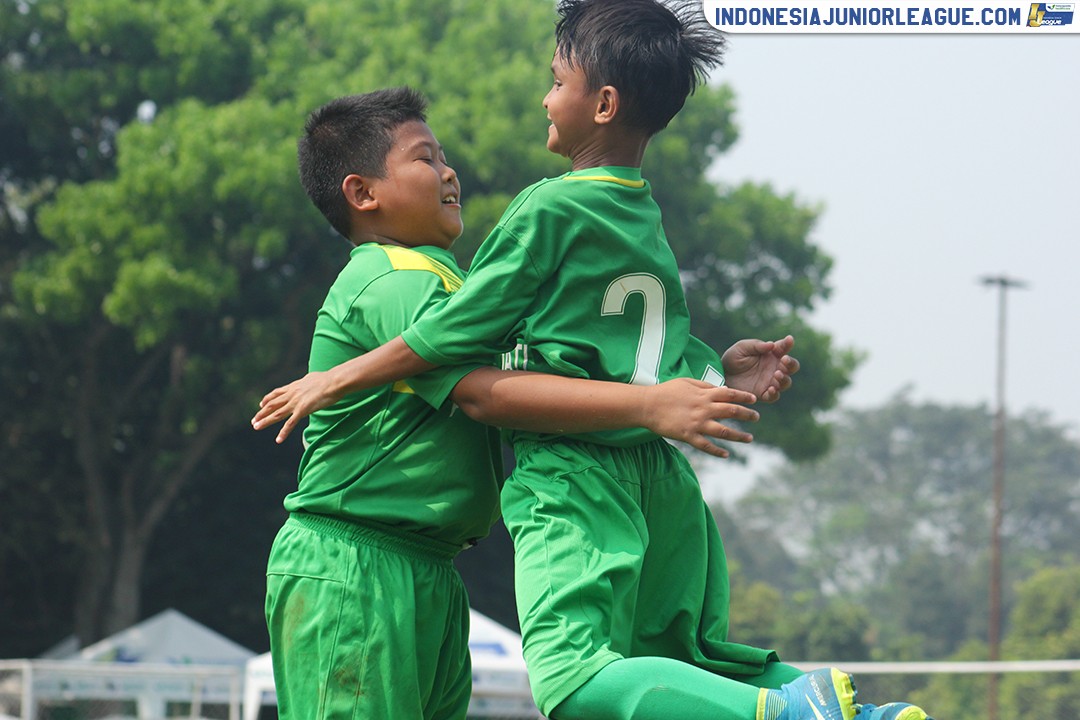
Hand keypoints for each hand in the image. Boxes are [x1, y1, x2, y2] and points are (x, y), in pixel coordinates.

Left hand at [251, 370, 340, 443]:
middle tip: (254, 420)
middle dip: (262, 413)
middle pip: (272, 404)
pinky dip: (284, 432)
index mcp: (295, 386)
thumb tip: (310, 380)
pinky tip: (278, 440)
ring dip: (265, 421)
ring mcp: (296, 402)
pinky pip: (291, 423)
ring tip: (256, 427)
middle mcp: (292, 394)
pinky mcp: (303, 410)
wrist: (334, 381)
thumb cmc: (330, 379)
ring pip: (277, 414)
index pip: (277, 393)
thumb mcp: (314, 378)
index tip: (261, 404)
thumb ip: (308, 382)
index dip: (267, 399)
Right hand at [642, 378, 758, 457]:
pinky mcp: (689, 436)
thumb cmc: (666, 391)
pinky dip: (718, 451)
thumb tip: (722, 389)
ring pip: (724, 431)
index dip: (744, 396)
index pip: (730, 394)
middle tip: (756, 417)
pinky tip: (726, 455)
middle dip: (747, 415)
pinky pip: (707, 446)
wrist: (647, 405)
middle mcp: (704, 409)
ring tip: (749, 438)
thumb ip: (705, 385)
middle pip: (732, 411)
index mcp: (704, 394)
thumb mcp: (686, 382)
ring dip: (739, 436)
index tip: (754, 399)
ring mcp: (697, 423)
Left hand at [721, 335, 799, 402]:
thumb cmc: (732, 358)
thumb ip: (756, 346)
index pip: (784, 348)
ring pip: (786, 382)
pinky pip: (774, 396)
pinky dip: (775, 393)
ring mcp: (770, 381)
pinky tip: (771, 388)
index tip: (789, 339)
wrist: (721, 375)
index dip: (788, 344)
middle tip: (784, 360)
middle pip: (791, 367)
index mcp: (771, 354)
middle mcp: (774, 368)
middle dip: (791, 363)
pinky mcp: (763, 393)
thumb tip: (772, 345)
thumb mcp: (742, 347)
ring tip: (777, 374)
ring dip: (784, 378)